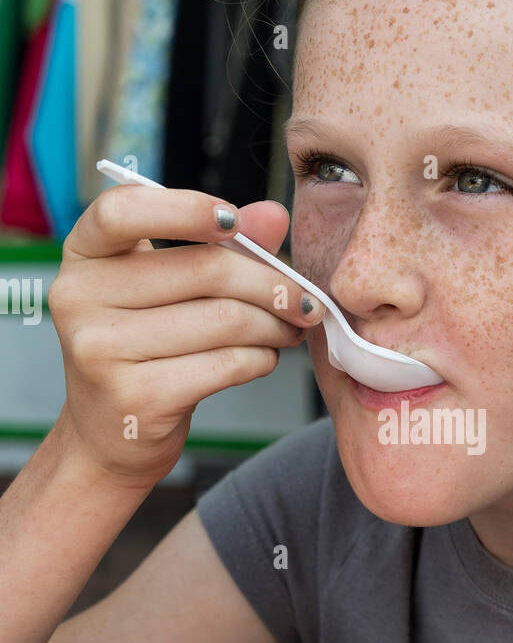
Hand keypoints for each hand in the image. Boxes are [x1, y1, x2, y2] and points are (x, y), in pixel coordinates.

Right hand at [48, 186, 323, 490]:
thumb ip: (218, 244)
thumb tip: (273, 215)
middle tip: (304, 300)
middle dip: (271, 284)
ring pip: (225, 319)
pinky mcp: (136, 397)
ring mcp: (101, 350)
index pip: (124, 209)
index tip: (234, 222)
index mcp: (83, 254)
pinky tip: (264, 358)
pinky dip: (261, 359)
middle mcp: (78, 297)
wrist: (111, 433)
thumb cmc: (145, 348)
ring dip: (274, 325)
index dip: (186, 208)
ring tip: (288, 330)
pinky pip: (227, 364)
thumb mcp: (167, 286)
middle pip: (203, 270)